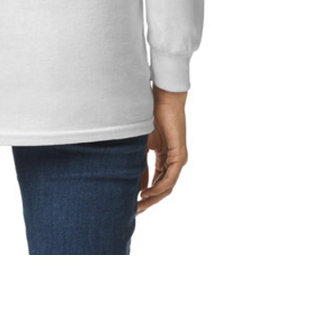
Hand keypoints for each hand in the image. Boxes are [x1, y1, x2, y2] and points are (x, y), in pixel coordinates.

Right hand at [137, 85, 188, 213]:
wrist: (163, 99)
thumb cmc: (151, 115)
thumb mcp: (141, 143)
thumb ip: (138, 161)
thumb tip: (131, 181)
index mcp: (164, 158)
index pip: (155, 182)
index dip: (144, 194)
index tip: (131, 204)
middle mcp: (173, 161)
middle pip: (162, 189)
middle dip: (148, 201)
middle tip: (135, 212)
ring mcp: (178, 160)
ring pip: (167, 187)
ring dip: (153, 198)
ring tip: (139, 206)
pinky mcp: (179, 156)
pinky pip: (170, 178)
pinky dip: (158, 187)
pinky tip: (146, 193)